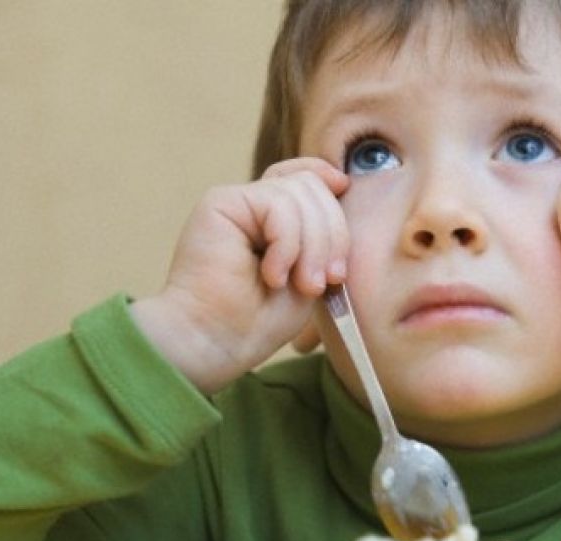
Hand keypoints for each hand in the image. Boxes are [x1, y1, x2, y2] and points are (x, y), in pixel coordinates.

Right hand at [131, 158, 349, 392]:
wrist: (215, 342)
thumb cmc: (259, 321)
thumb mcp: (309, 273)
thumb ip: (322, 232)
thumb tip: (340, 181)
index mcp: (271, 219)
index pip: (306, 177)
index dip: (327, 180)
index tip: (345, 193)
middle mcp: (252, 205)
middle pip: (310, 185)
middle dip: (333, 233)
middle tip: (325, 281)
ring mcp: (235, 201)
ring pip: (299, 193)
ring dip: (313, 246)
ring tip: (303, 285)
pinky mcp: (219, 203)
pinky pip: (277, 205)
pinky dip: (288, 244)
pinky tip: (273, 276)